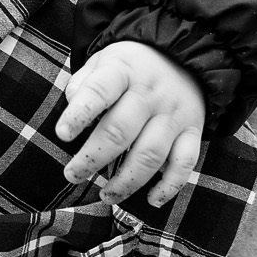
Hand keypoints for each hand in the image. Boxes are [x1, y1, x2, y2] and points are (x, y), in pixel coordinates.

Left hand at [58, 42, 206, 206]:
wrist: (181, 57)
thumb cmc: (129, 67)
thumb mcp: (103, 60)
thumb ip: (83, 83)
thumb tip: (71, 107)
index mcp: (122, 70)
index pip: (99, 91)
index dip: (79, 114)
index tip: (62, 134)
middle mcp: (150, 93)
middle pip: (121, 130)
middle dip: (93, 158)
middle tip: (73, 174)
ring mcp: (174, 114)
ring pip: (150, 154)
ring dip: (126, 180)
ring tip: (105, 195)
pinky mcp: (193, 131)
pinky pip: (185, 164)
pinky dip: (170, 186)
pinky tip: (151, 200)